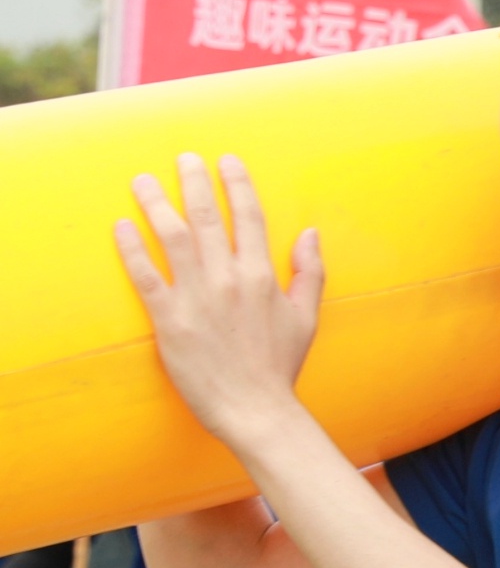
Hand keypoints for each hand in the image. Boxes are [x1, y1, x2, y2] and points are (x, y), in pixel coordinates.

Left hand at [113, 153, 323, 445]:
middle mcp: (229, 279)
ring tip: (143, 181)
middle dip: (194, 181)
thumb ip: (309, 272)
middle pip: (207, 217)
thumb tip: (310, 234)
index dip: (237, 184)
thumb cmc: (279, 366)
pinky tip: (122, 227)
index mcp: (263, 276)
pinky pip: (145, 276)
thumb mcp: (306, 318)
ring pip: (172, 237)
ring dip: (156, 204)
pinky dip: (132, 249)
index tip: (226, 161)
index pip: (249, 217)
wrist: (254, 409)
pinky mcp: (168, 320)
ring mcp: (196, 298)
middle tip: (183, 158)